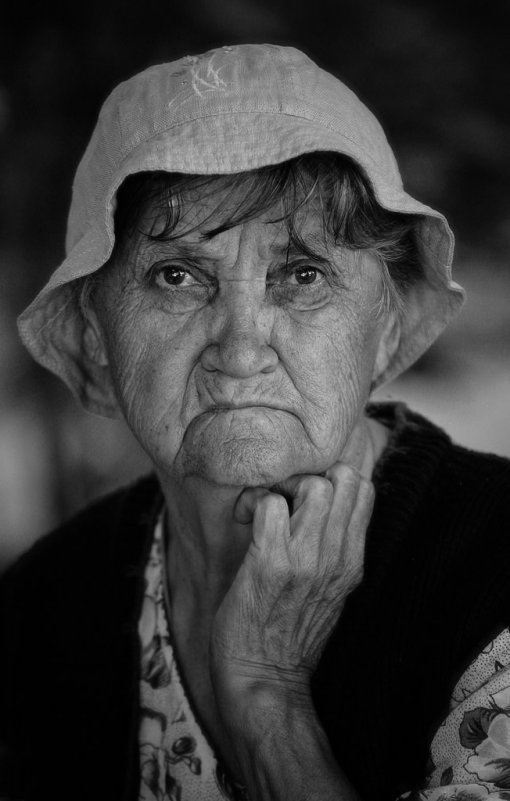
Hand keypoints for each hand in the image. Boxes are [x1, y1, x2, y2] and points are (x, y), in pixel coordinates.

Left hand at [210, 462, 374, 706]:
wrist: (265, 681)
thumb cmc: (290, 636)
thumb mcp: (331, 595)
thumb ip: (336, 554)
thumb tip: (327, 513)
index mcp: (353, 561)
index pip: (364, 490)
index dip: (333, 481)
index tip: (303, 501)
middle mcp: (337, 557)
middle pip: (345, 478)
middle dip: (309, 477)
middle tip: (283, 500)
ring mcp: (307, 560)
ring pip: (312, 485)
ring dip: (281, 487)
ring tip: (262, 511)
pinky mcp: (271, 563)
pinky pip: (269, 504)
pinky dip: (252, 502)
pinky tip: (243, 519)